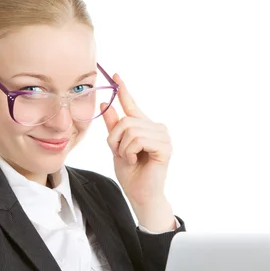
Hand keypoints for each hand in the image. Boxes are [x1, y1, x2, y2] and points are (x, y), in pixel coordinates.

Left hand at [101, 74, 171, 207]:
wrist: (140, 195)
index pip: (133, 106)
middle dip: (115, 138)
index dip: (124, 91)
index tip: (115, 75)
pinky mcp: (165, 146)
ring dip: (123, 148)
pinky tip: (136, 161)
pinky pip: (137, 140)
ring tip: (130, 159)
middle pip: (126, 120)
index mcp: (146, 127)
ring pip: (130, 129)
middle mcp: (157, 128)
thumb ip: (113, 127)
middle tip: (121, 154)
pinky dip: (130, 152)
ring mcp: (163, 136)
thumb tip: (105, 105)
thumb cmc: (131, 174)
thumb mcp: (117, 147)